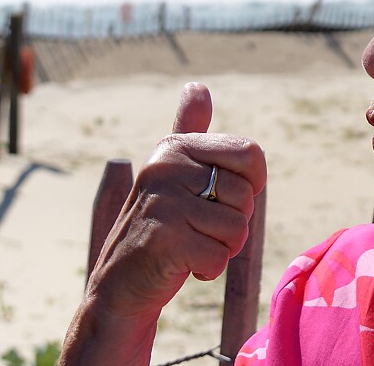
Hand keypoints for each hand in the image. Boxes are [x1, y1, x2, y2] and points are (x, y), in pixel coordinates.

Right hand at [64, 83, 267, 365]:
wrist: (121, 287)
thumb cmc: (161, 228)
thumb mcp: (174, 176)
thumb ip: (188, 132)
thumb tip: (196, 86)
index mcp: (174, 146)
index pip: (252, 154)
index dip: (249, 186)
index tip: (217, 199)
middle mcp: (165, 166)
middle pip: (247, 195)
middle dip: (233, 222)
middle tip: (196, 229)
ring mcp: (163, 201)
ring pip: (237, 228)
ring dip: (221, 248)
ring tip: (187, 246)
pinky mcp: (164, 238)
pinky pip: (221, 255)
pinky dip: (208, 268)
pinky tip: (180, 265)